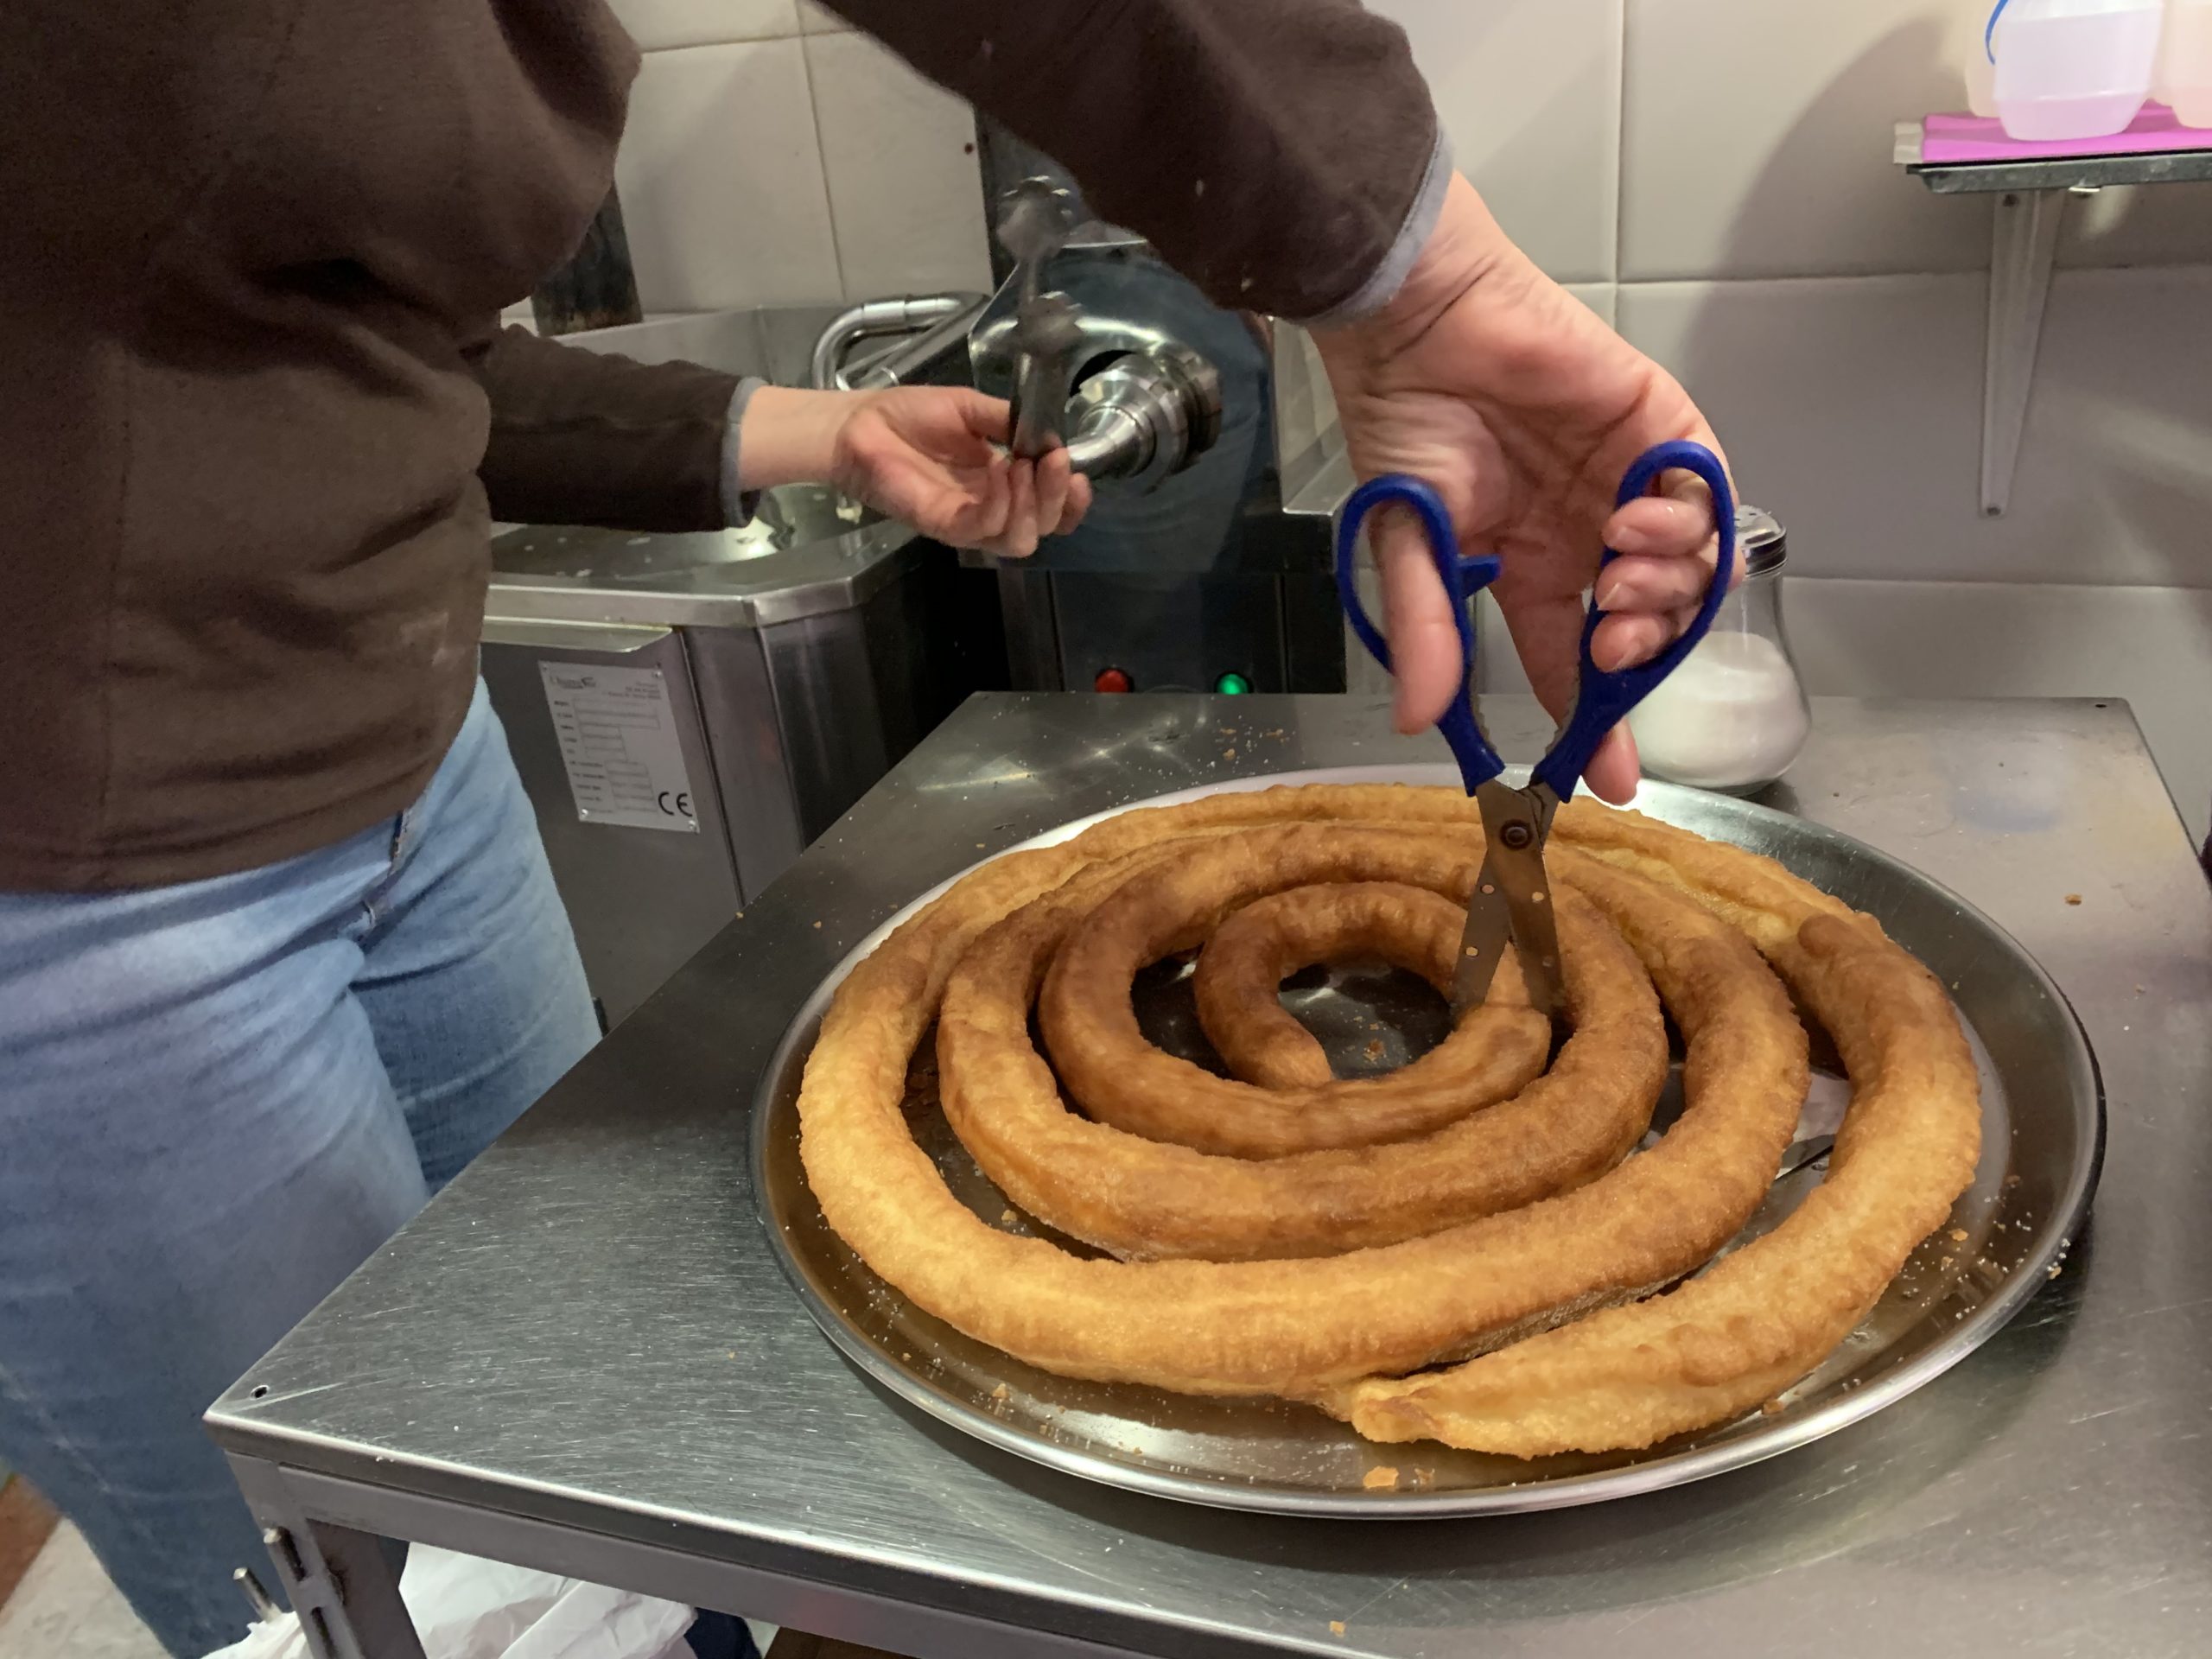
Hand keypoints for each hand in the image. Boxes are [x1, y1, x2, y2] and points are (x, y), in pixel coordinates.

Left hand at [741, 385, 1090, 557]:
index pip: (1049, 509)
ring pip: (1018, 540)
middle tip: (1054, 462)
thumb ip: (1008, 422)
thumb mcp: (970, 409)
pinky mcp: (940, 523)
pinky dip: (999, 504)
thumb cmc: (907, 416)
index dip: (1071, 499)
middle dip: (1058, 498)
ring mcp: (965, 520)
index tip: (1078, 472)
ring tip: (1022, 467)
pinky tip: (999, 473)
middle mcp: (988, 508)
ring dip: (1032, 504)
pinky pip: (981, 528)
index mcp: (1001, 484)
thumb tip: (1047, 433)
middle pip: (1043, 528)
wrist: (859, 422)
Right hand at [1313, 175, 1728, 804]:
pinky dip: (1686, 522)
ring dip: (1663, 593)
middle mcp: (1586, 534)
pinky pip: (1705, 493)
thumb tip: (1418, 724)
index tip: (1606, 778)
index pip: (1571, 662)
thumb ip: (1429, 632)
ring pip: (1686, 569)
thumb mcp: (1409, 546)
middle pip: (1646, 626)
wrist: (1422, 320)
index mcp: (1528, 567)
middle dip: (1637, 654)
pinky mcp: (1660, 427)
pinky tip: (1633, 522)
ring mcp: (1628, 482)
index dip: (1594, 722)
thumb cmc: (1406, 422)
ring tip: (1619, 581)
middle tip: (1609, 649)